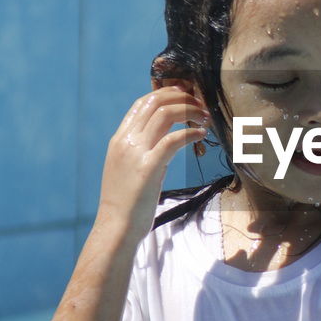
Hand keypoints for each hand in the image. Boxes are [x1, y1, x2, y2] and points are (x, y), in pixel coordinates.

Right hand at [97, 84, 209, 244]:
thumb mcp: (128, 169)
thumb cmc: (125, 203)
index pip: (142, 103)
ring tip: (205, 118)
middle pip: (155, 102)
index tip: (185, 95)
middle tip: (200, 104)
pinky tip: (201, 135)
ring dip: (190, 111)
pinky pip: (173, 139)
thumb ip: (143, 150)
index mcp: (119, 140)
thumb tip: (165, 139)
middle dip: (182, 97)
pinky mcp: (149, 167)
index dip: (166, 93)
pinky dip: (191, 132)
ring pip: (165, 114)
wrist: (116, 227)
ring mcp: (136, 152)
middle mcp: (126, 141)